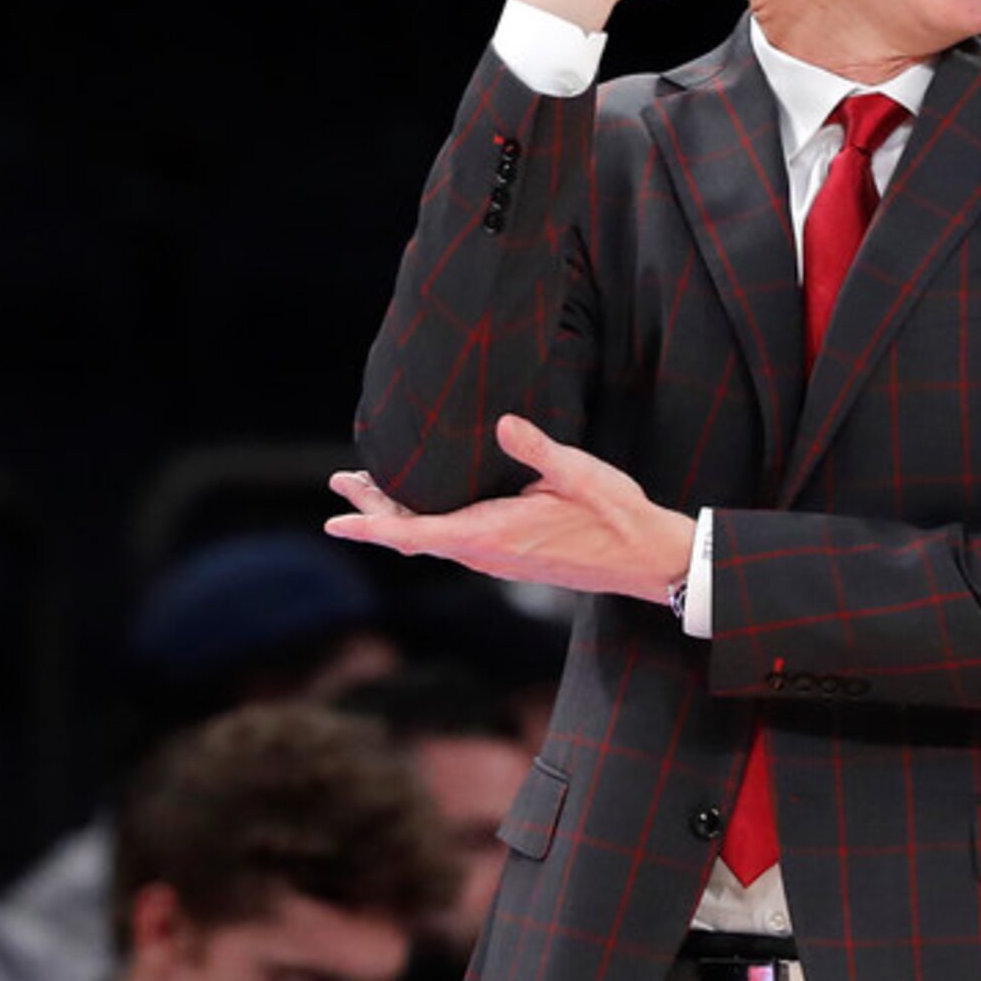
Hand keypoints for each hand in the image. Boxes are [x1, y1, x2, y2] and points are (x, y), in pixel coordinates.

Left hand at [326, 414, 695, 604]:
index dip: (371, 525)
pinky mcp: (510, 558)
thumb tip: (503, 421)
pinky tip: (426, 508)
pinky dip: (425, 524)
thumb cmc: (616, 516)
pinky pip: (453, 542)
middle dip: (374, 511)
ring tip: (370, 492)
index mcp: (494, 533)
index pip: (416, 532)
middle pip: (414, 535)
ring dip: (398, 518)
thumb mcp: (580, 473)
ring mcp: (498, 560)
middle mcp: (487, 554)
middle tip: (341, 482)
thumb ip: (537, 448)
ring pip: (432, 540)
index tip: (334, 519)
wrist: (647, 559)